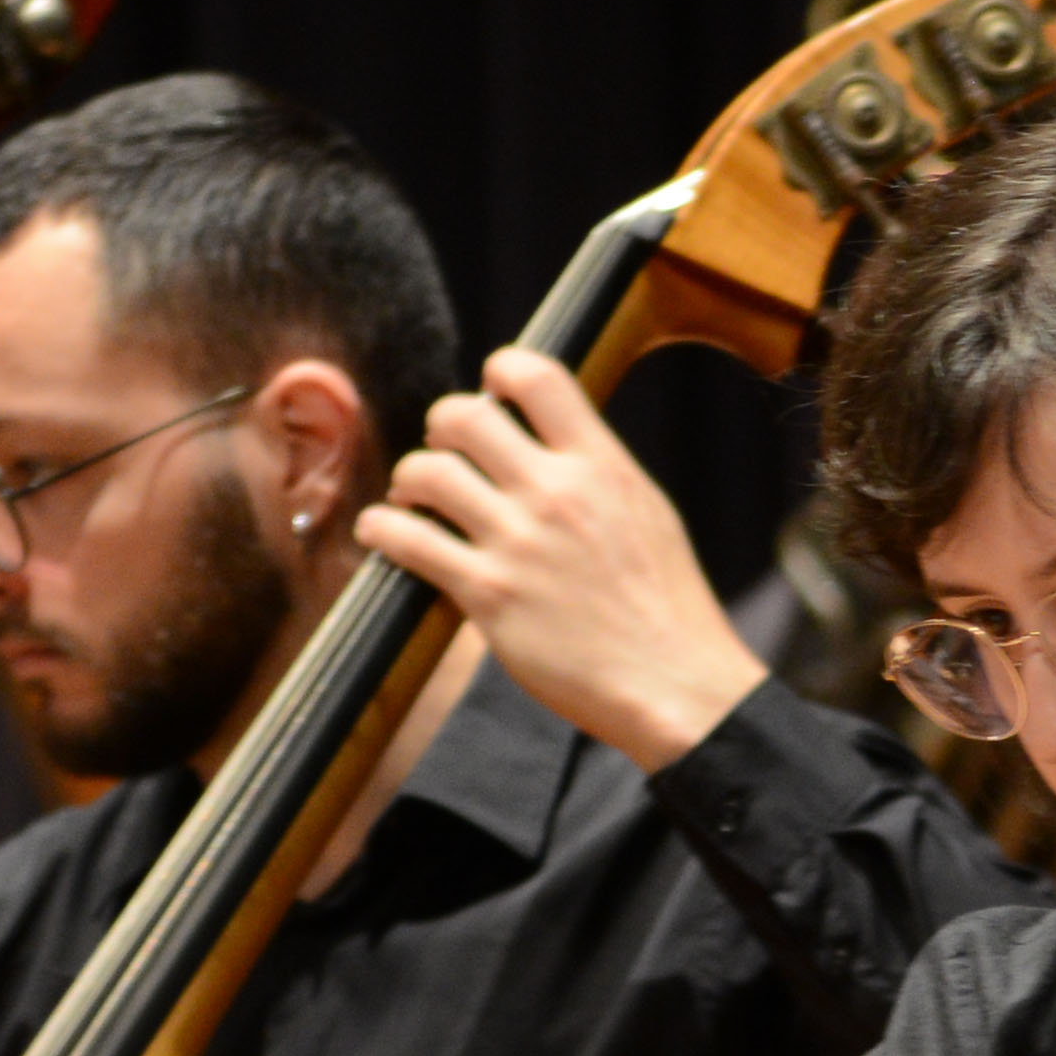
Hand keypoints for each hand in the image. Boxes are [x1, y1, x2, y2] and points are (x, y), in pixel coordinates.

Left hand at [360, 350, 767, 767]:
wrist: (673, 684)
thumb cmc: (666, 606)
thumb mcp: (647, 512)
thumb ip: (596, 469)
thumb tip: (552, 436)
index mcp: (602, 466)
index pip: (535, 374)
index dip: (501, 372)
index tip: (493, 394)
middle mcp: (557, 494)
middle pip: (463, 415)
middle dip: (444, 428)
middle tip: (447, 453)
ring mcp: (519, 544)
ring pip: (426, 472)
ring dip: (410, 480)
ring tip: (414, 499)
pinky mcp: (488, 595)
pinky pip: (407, 541)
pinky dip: (381, 529)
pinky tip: (383, 534)